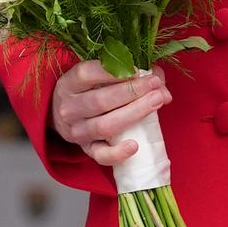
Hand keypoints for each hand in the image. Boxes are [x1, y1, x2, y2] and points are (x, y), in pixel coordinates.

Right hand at [51, 58, 169, 167]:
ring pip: (104, 126)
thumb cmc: (90, 91)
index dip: (111, 72)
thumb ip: (130, 74)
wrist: (65, 117)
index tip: (137, 70)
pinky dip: (118, 153)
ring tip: (156, 103)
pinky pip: (101, 155)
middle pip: (100, 101)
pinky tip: (134, 146)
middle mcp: (69, 108)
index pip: (86, 74)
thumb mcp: (99, 77)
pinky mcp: (87, 150)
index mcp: (69, 84)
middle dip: (131, 92)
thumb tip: (161, 87)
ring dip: (133, 114)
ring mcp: (77, 131)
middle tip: (154, 85)